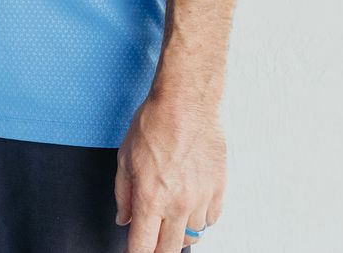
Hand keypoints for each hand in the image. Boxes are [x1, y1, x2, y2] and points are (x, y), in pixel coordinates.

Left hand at [115, 92, 226, 251]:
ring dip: (179, 232)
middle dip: (158, 251)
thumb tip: (123, 218)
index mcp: (151, 198)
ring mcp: (201, 199)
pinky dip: (199, 219)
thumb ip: (123, 194)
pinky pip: (211, 220)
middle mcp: (178, 204)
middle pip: (170, 249)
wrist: (186, 105)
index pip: (143, 246)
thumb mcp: (124, 158)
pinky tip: (190, 205)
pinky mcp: (219, 190)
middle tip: (151, 243)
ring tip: (170, 216)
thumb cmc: (153, 124)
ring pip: (193, 236)